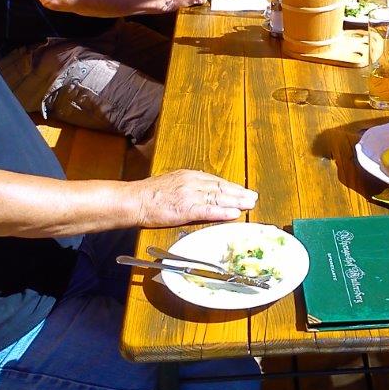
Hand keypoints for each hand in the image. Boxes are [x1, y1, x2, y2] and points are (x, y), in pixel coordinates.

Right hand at [133, 169, 257, 226]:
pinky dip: (223, 212)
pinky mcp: (185, 209)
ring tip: (249, 205)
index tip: (243, 191)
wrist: (135, 200)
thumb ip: (189, 186)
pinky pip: (208, 211)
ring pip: (218, 198)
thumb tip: (203, 192)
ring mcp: (190, 195)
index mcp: (190, 176)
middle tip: (253, 197)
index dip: (232, 187)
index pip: (216, 181)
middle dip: (239, 193)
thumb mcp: (172, 183)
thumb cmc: (150, 194)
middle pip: (221, 188)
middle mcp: (193, 182)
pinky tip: (234, 214)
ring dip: (236, 202)